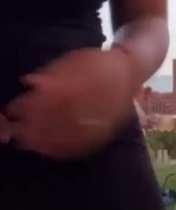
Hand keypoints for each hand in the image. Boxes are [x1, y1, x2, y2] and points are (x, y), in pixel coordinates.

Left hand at [3, 48, 137, 158]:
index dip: (32, 106)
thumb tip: (28, 82)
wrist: (130, 72)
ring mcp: (101, 122)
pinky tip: (43, 149)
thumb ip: (52, 72)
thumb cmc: (97, 63)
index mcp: (88, 85)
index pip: (54, 99)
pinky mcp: (103, 134)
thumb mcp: (75, 60)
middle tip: (11, 128)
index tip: (13, 108)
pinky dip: (59, 149)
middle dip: (32, 126)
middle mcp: (95, 105)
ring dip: (41, 140)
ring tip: (21, 140)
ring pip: (68, 136)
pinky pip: (80, 146)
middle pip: (58, 120)